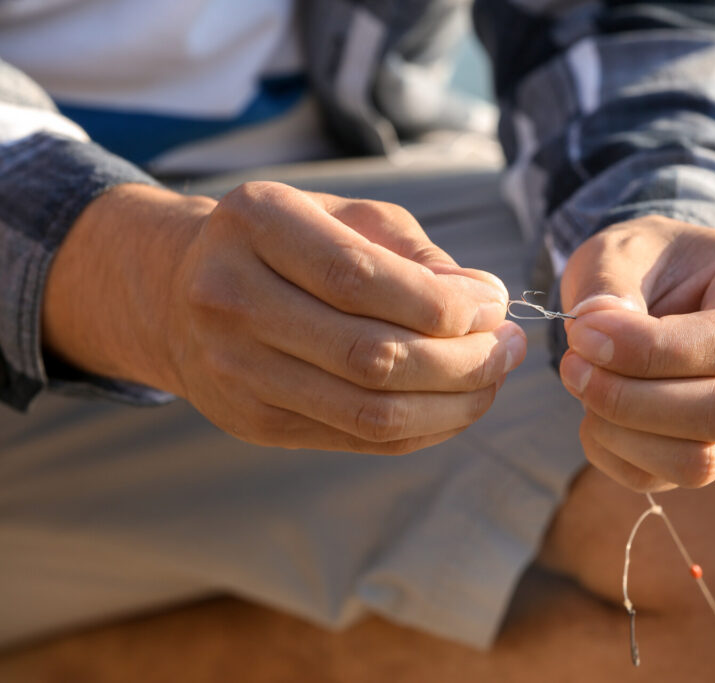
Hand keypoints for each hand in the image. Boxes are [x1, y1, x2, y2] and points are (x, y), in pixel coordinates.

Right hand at [44, 182, 524, 453]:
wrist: (183, 291)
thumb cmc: (288, 242)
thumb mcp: (347, 216)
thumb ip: (416, 253)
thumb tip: (487, 301)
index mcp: (255, 223)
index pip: (360, 279)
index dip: (444, 304)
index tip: (496, 305)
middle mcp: (231, 297)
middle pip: (371, 354)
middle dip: (464, 359)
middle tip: (510, 346)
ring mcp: (235, 369)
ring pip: (370, 410)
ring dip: (453, 403)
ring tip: (493, 377)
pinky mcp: (253, 422)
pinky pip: (360, 438)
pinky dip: (424, 427)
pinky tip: (456, 404)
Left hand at [558, 216, 714, 490]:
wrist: (670, 287)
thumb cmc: (652, 261)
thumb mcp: (624, 248)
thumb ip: (609, 285)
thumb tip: (595, 334)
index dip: (648, 351)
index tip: (583, 333)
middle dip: (630, 399)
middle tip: (572, 365)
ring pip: (701, 461)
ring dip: (620, 433)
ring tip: (580, 385)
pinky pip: (670, 479)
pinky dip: (615, 455)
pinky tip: (592, 415)